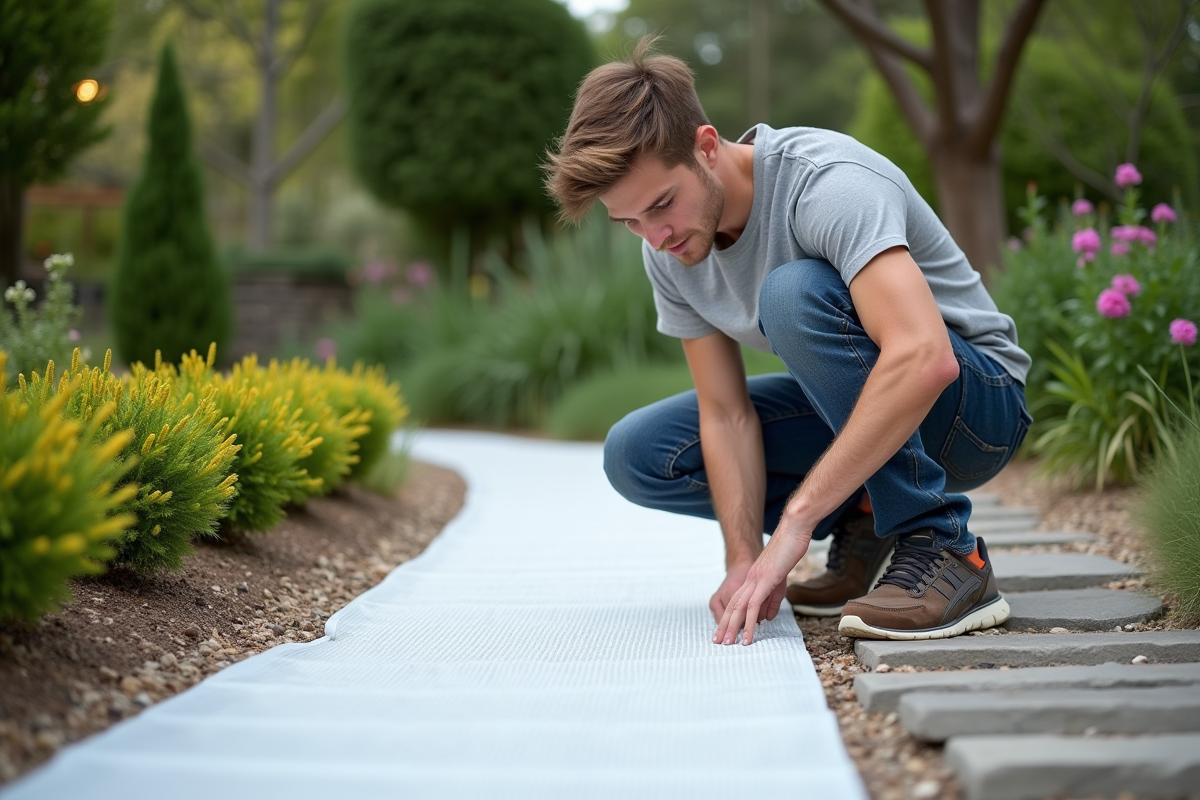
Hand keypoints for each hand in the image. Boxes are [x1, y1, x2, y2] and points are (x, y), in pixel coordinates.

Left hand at [712, 518, 812, 645]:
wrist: (793, 530)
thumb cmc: (789, 550)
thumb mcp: (781, 580)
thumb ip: (772, 599)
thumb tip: (766, 618)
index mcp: (753, 579)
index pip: (737, 601)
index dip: (729, 617)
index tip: (724, 631)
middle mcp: (750, 580)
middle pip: (732, 607)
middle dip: (724, 625)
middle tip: (718, 642)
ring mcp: (755, 580)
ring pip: (739, 609)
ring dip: (733, 628)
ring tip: (728, 644)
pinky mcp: (765, 580)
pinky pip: (753, 606)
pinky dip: (748, 623)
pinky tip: (747, 636)